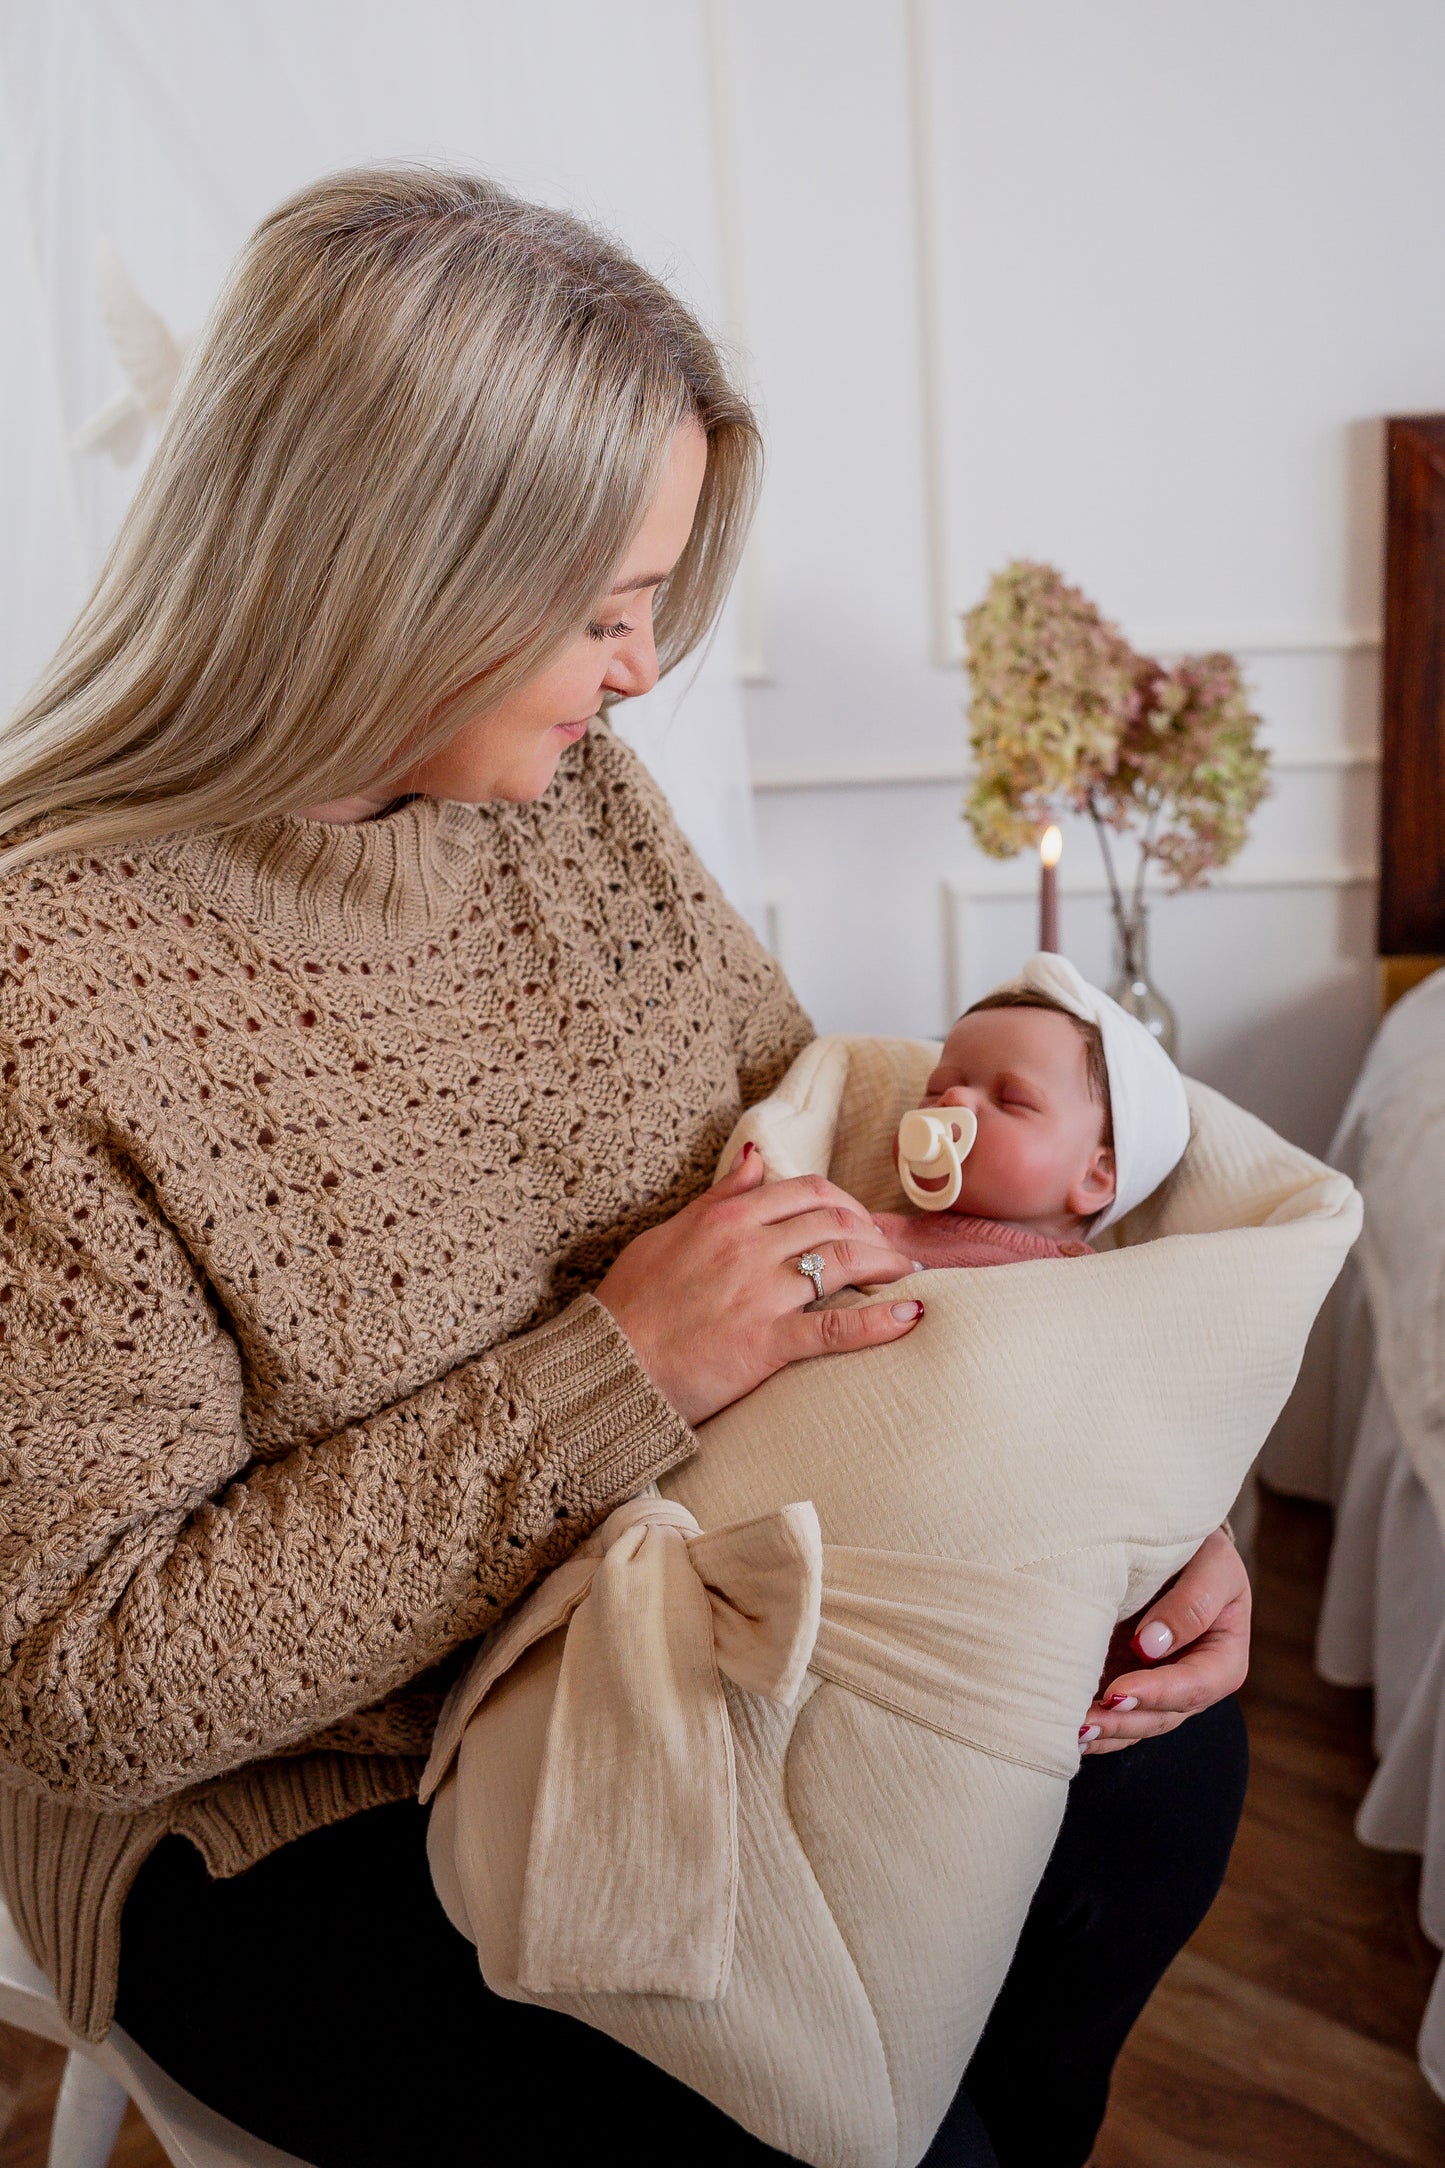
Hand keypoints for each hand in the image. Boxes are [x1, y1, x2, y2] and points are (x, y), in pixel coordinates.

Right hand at [595, 1146, 924, 1425]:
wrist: (611, 1366)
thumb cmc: (631, 1303)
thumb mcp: (668, 1233)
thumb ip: (719, 1197)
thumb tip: (754, 1155)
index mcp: (725, 1219)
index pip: (805, 1190)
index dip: (844, 1202)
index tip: (859, 1220)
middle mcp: (748, 1248)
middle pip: (834, 1222)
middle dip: (872, 1231)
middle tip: (889, 1249)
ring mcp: (759, 1295)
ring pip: (842, 1262)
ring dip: (885, 1264)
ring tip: (906, 1273)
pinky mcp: (765, 1344)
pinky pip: (835, 1329)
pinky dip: (879, 1322)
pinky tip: (910, 1315)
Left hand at [1078, 1526, 1250, 1754]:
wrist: (1174, 1544)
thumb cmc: (1200, 1550)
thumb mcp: (1212, 1565)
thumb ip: (1192, 1603)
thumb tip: (1151, 1645)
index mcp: (1223, 1659)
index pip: (1193, 1686)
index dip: (1156, 1693)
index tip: (1116, 1690)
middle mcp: (1191, 1684)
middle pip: (1160, 1716)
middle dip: (1121, 1722)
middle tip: (1084, 1723)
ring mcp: (1157, 1688)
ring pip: (1134, 1723)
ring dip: (1103, 1731)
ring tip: (1068, 1732)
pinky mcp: (1127, 1682)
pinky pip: (1112, 1715)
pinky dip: (1092, 1725)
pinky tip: (1064, 1729)